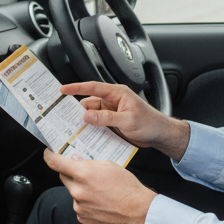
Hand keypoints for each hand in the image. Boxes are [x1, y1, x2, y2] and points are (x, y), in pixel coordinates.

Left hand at [43, 148, 156, 223]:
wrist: (139, 212)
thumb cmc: (127, 187)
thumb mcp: (109, 166)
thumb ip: (89, 163)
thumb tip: (75, 160)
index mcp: (83, 174)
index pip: (55, 163)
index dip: (48, 156)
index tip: (48, 153)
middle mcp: (78, 191)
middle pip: (64, 177)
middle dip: (71, 173)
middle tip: (84, 172)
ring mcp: (79, 206)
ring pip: (73, 193)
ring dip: (81, 189)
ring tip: (100, 191)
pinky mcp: (83, 218)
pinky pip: (79, 206)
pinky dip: (86, 203)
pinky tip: (100, 202)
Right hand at [59, 81, 190, 160]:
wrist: (160, 135)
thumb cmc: (150, 123)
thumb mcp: (128, 120)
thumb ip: (107, 118)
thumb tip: (87, 116)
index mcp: (117, 93)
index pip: (93, 87)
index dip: (76, 88)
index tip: (63, 89)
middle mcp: (112, 101)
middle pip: (89, 104)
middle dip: (77, 110)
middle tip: (64, 118)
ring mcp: (111, 113)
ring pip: (91, 116)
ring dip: (84, 123)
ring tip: (72, 130)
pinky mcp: (111, 124)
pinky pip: (97, 125)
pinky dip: (91, 130)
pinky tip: (86, 136)